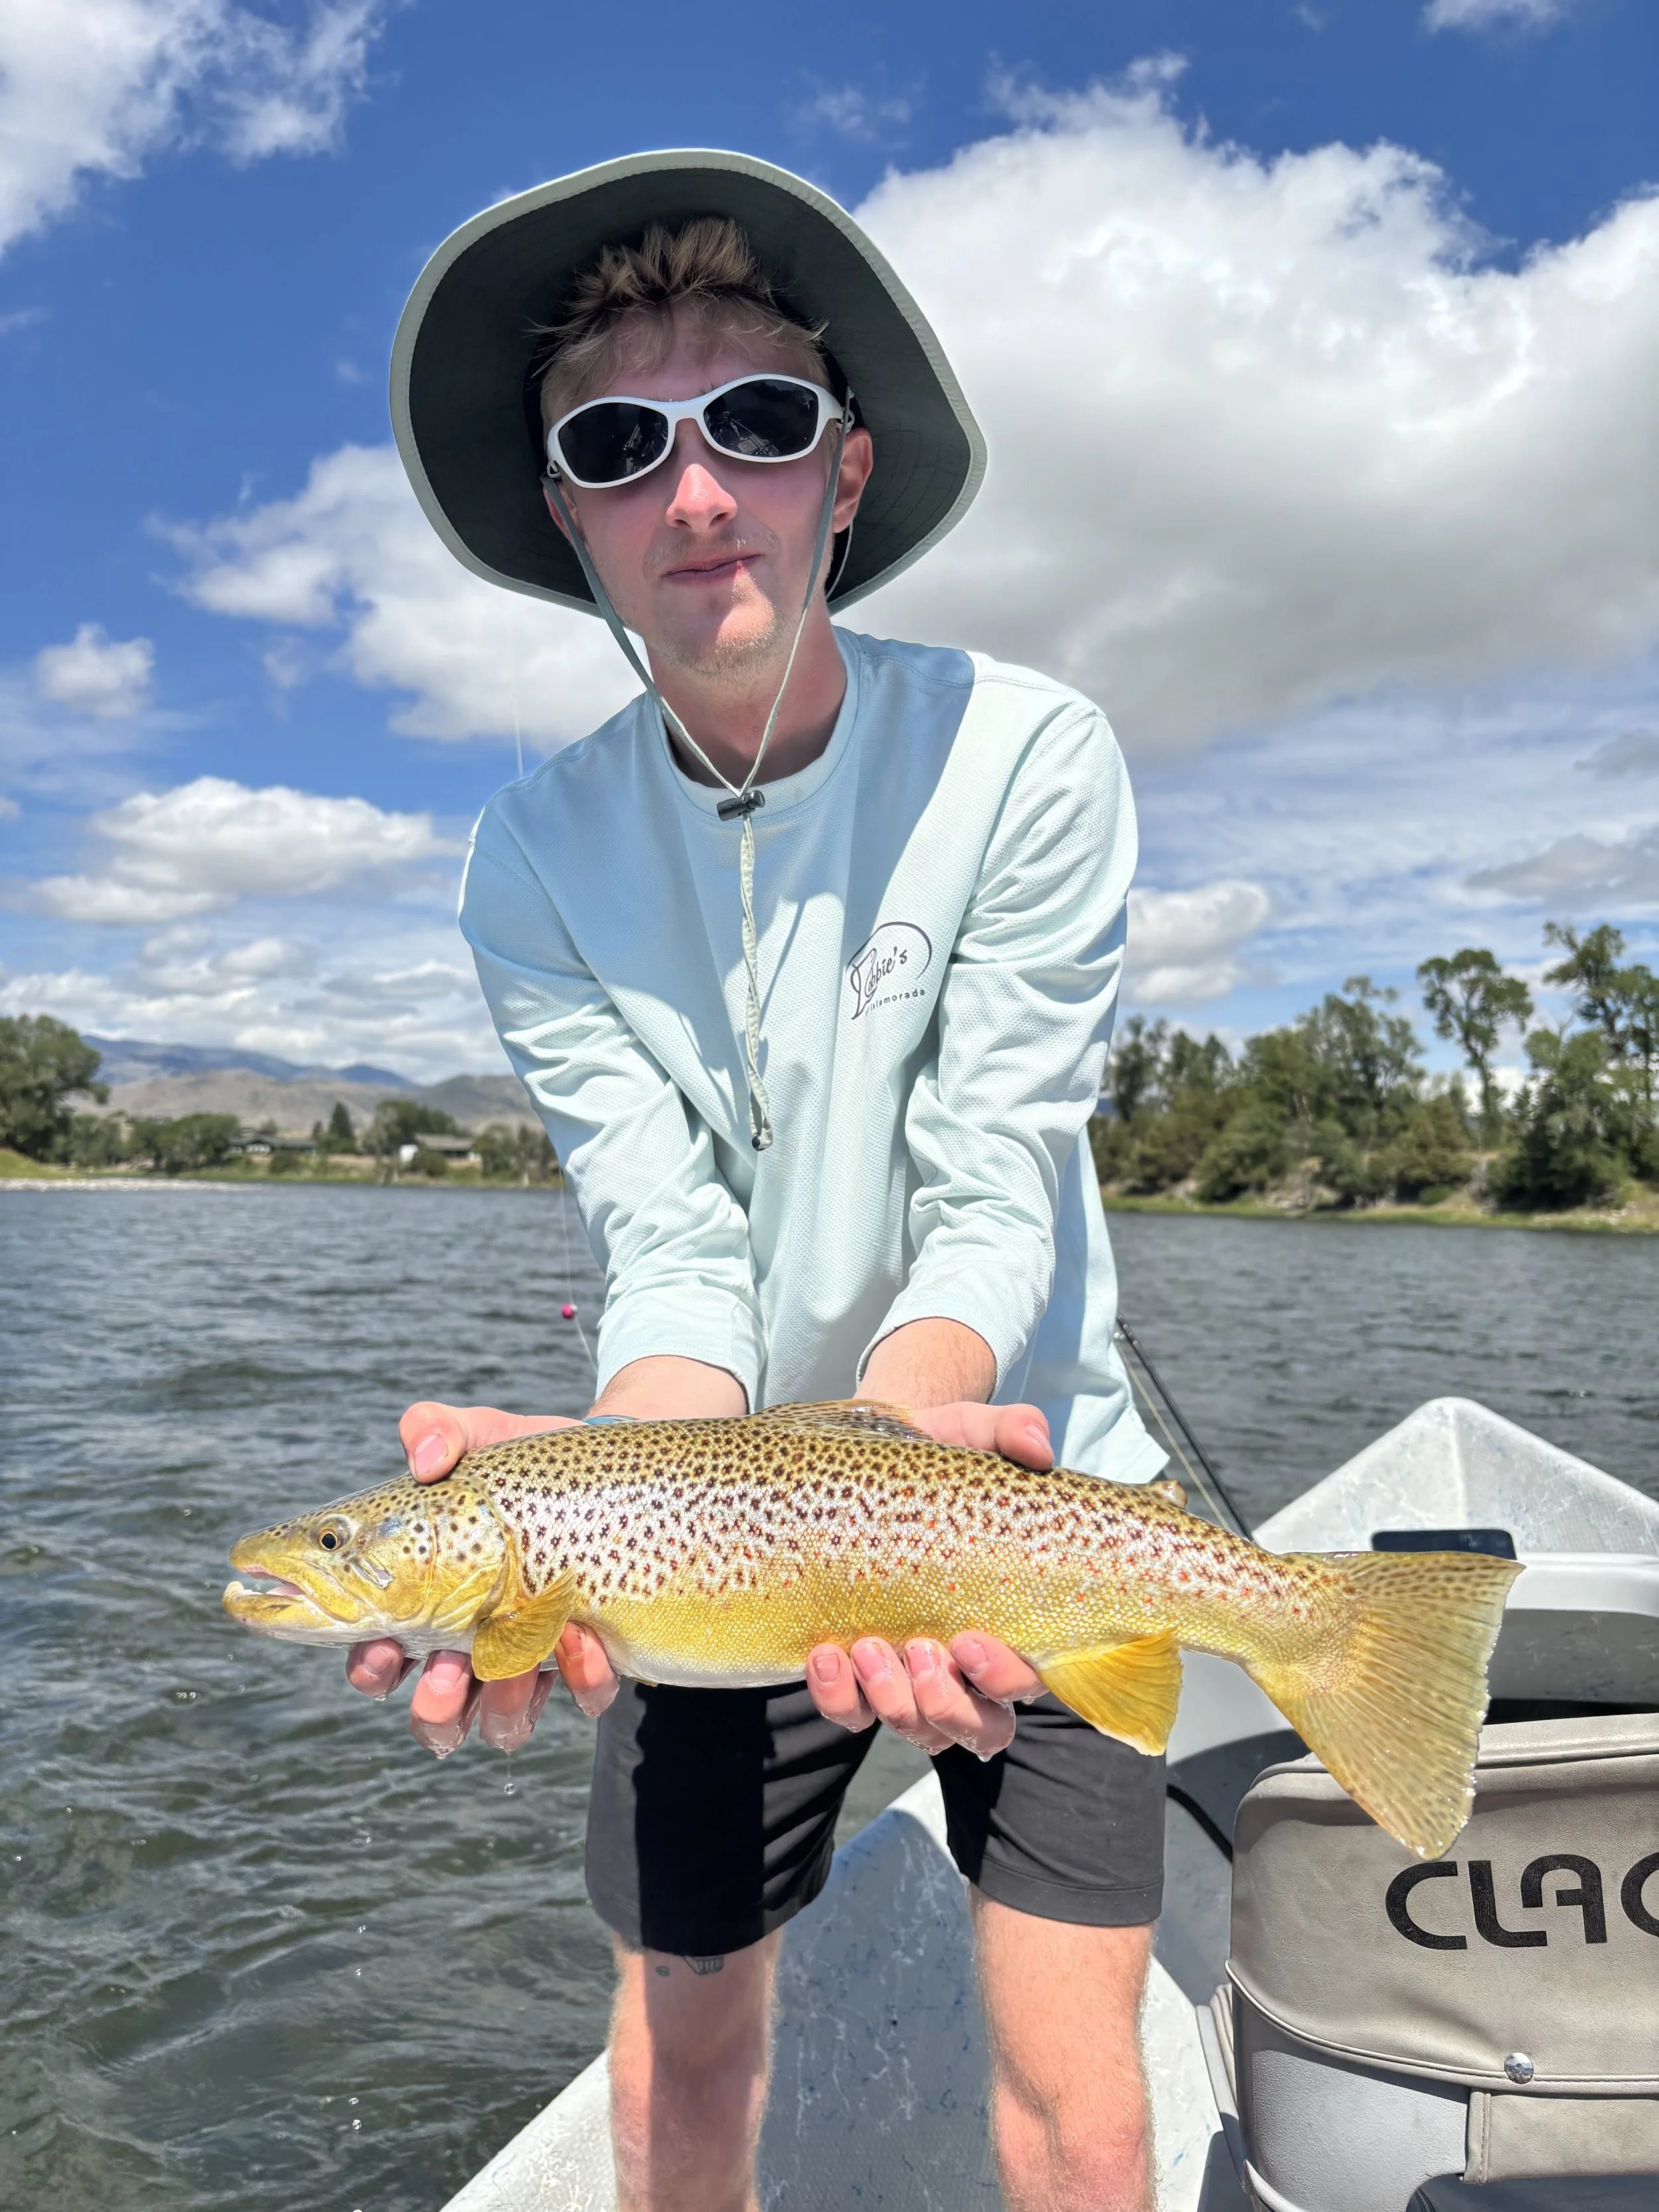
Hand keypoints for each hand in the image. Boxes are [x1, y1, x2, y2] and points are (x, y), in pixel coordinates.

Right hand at [344, 1400, 619, 1755]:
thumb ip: (436, 1430)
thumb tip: (423, 1456)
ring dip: (504, 1702)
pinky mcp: (590, 1657)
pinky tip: (582, 1635)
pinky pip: (585, 1695)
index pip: (377, 1657)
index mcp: (423, 1606)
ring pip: (501, 1722)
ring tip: (517, 1657)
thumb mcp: (476, 1436)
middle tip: (446, 1672)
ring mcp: (531, 1658)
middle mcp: (470, 1646)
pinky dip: (582, 1678)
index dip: (368, 1665)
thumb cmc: (522, 1465)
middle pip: (434, 1714)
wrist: (611, 1469)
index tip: (378, 1645)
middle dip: (434, 1708)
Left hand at [804, 1397, 1049, 1755]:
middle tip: (916, 1650)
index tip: (969, 1639)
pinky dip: (839, 1699)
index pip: (1028, 1680)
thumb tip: (1038, 1445)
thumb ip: (1006, 1431)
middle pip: (982, 1728)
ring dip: (894, 1704)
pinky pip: (853, 1714)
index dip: (1005, 1678)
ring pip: (921, 1730)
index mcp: (1005, 1617)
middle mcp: (963, 1662)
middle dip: (949, 1705)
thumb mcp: (961, 1435)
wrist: (853, 1465)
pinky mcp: (856, 1674)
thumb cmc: (925, 1459)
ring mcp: (909, 1675)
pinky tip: (822, 1656)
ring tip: (863, 1649)